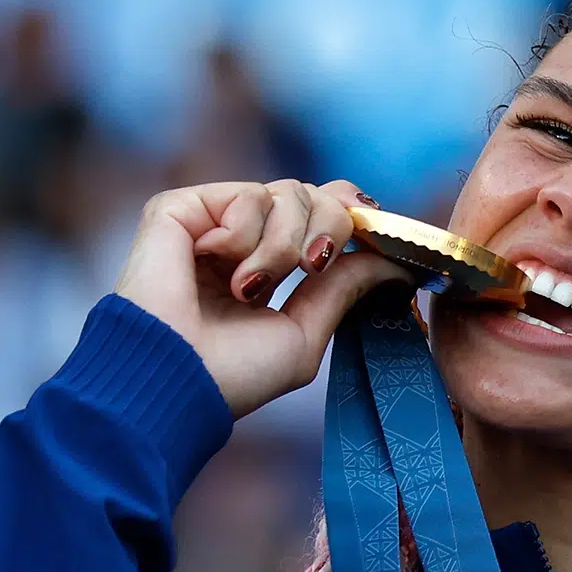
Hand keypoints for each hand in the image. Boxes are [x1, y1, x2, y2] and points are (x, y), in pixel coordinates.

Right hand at [113, 179, 410, 418]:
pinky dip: (243, 235)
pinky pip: (246, 196)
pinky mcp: (179, 209)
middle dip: (327, 228)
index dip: (350, 211)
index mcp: (269, 269)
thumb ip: (346, 289)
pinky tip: (216, 266)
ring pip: (287, 193)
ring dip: (282, 245)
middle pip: (314, 195)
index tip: (374, 232)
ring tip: (247, 288)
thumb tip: (397, 262)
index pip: (321, 212)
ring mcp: (210, 223)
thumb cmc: (234, 374)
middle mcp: (241, 241)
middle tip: (311, 267)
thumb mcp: (305, 333)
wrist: (174, 378)